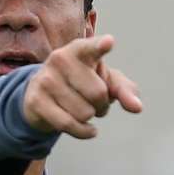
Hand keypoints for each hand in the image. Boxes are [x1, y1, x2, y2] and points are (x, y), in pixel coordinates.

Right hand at [22, 34, 142, 138]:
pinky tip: (88, 129)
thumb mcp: (106, 82)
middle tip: (94, 100)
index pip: (91, 48)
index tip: (109, 43)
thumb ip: (125, 91)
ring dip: (89, 117)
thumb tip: (137, 107)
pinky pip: (69, 125)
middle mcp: (60, 59)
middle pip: (98, 93)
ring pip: (84, 112)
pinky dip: (84, 132)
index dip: (100, 46)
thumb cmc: (82, 83)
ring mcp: (46, 79)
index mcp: (80, 49)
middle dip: (102, 104)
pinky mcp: (36, 101)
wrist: (44, 94)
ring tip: (81, 107)